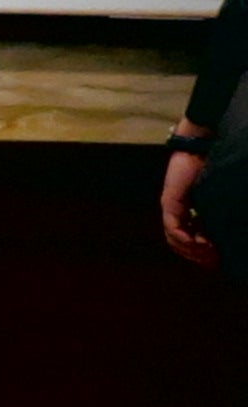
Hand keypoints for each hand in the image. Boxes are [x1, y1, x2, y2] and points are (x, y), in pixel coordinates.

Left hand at [165, 141, 216, 268]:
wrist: (201, 145)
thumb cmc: (216, 165)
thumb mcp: (221, 195)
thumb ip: (221, 212)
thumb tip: (237, 227)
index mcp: (192, 211)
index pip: (191, 240)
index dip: (203, 254)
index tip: (218, 261)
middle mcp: (179, 211)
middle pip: (181, 244)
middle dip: (198, 256)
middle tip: (215, 261)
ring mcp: (173, 207)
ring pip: (175, 239)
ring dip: (191, 250)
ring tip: (209, 252)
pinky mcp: (170, 201)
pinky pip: (173, 226)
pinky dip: (184, 238)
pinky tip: (197, 242)